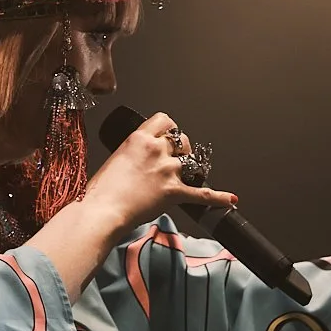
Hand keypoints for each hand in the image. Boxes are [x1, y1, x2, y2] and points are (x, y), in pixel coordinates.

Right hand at [84, 110, 237, 241]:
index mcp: (139, 138)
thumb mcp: (114, 160)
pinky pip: (202, 194)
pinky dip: (218, 198)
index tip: (167, 137)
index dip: (169, 129)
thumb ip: (132, 155)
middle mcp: (156, 150)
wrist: (102, 210)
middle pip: (181, 139)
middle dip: (181, 149)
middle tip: (174, 160)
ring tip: (187, 175)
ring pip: (192, 161)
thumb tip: (139, 162)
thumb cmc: (101, 190)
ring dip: (191, 168)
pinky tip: (229, 200)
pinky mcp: (174, 191)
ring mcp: (167, 170)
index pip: (164, 120)